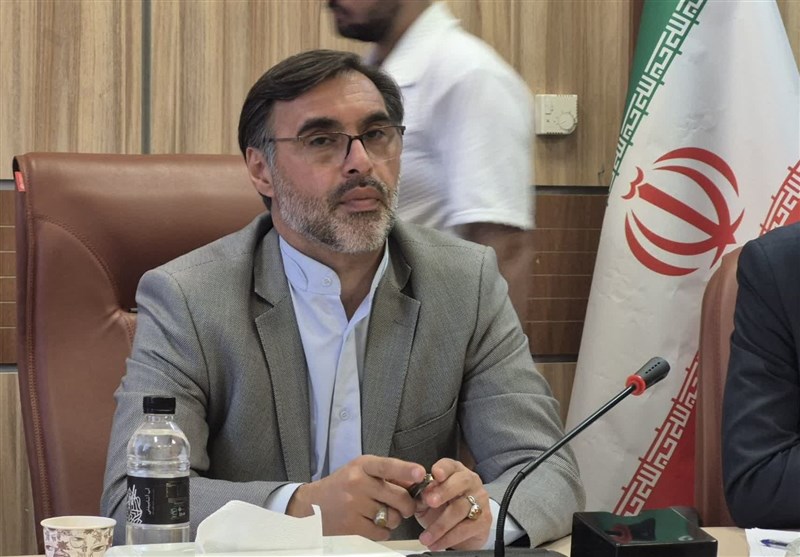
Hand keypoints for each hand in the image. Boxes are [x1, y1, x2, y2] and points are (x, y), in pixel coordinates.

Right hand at [287, 455, 425, 540]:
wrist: (311, 505)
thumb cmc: (342, 486)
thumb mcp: (360, 471)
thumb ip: (387, 475)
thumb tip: (415, 483)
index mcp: (362, 466)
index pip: (387, 466)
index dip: (406, 470)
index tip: (420, 473)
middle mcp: (357, 483)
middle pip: (399, 497)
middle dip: (408, 505)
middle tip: (404, 506)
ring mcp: (353, 506)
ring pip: (393, 518)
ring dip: (393, 519)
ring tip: (380, 514)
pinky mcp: (351, 526)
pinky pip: (382, 533)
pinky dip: (382, 531)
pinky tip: (370, 523)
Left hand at [414, 458, 491, 549]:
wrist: (460, 531)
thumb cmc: (442, 509)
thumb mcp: (428, 500)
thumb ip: (423, 495)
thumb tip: (418, 494)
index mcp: (455, 472)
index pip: (450, 465)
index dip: (443, 468)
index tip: (435, 474)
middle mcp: (470, 482)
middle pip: (460, 482)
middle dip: (443, 492)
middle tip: (430, 502)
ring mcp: (480, 500)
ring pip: (460, 509)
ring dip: (440, 525)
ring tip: (426, 536)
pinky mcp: (484, 520)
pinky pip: (465, 529)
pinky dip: (448, 538)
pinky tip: (436, 543)